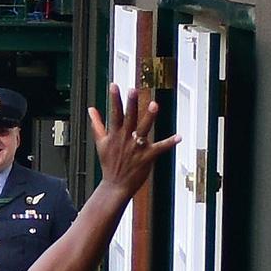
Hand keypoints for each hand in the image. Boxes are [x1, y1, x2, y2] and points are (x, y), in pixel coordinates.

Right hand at [87, 84, 179, 199]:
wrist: (115, 185)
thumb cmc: (109, 164)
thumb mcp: (100, 143)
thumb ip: (97, 124)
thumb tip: (91, 110)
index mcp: (115, 135)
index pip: (114, 113)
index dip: (114, 99)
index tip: (114, 85)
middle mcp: (125, 139)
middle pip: (128, 118)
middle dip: (131, 104)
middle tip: (133, 89)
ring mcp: (136, 148)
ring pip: (143, 129)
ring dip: (149, 117)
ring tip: (154, 104)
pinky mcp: (147, 157)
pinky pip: (160, 148)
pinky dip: (169, 143)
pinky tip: (179, 137)